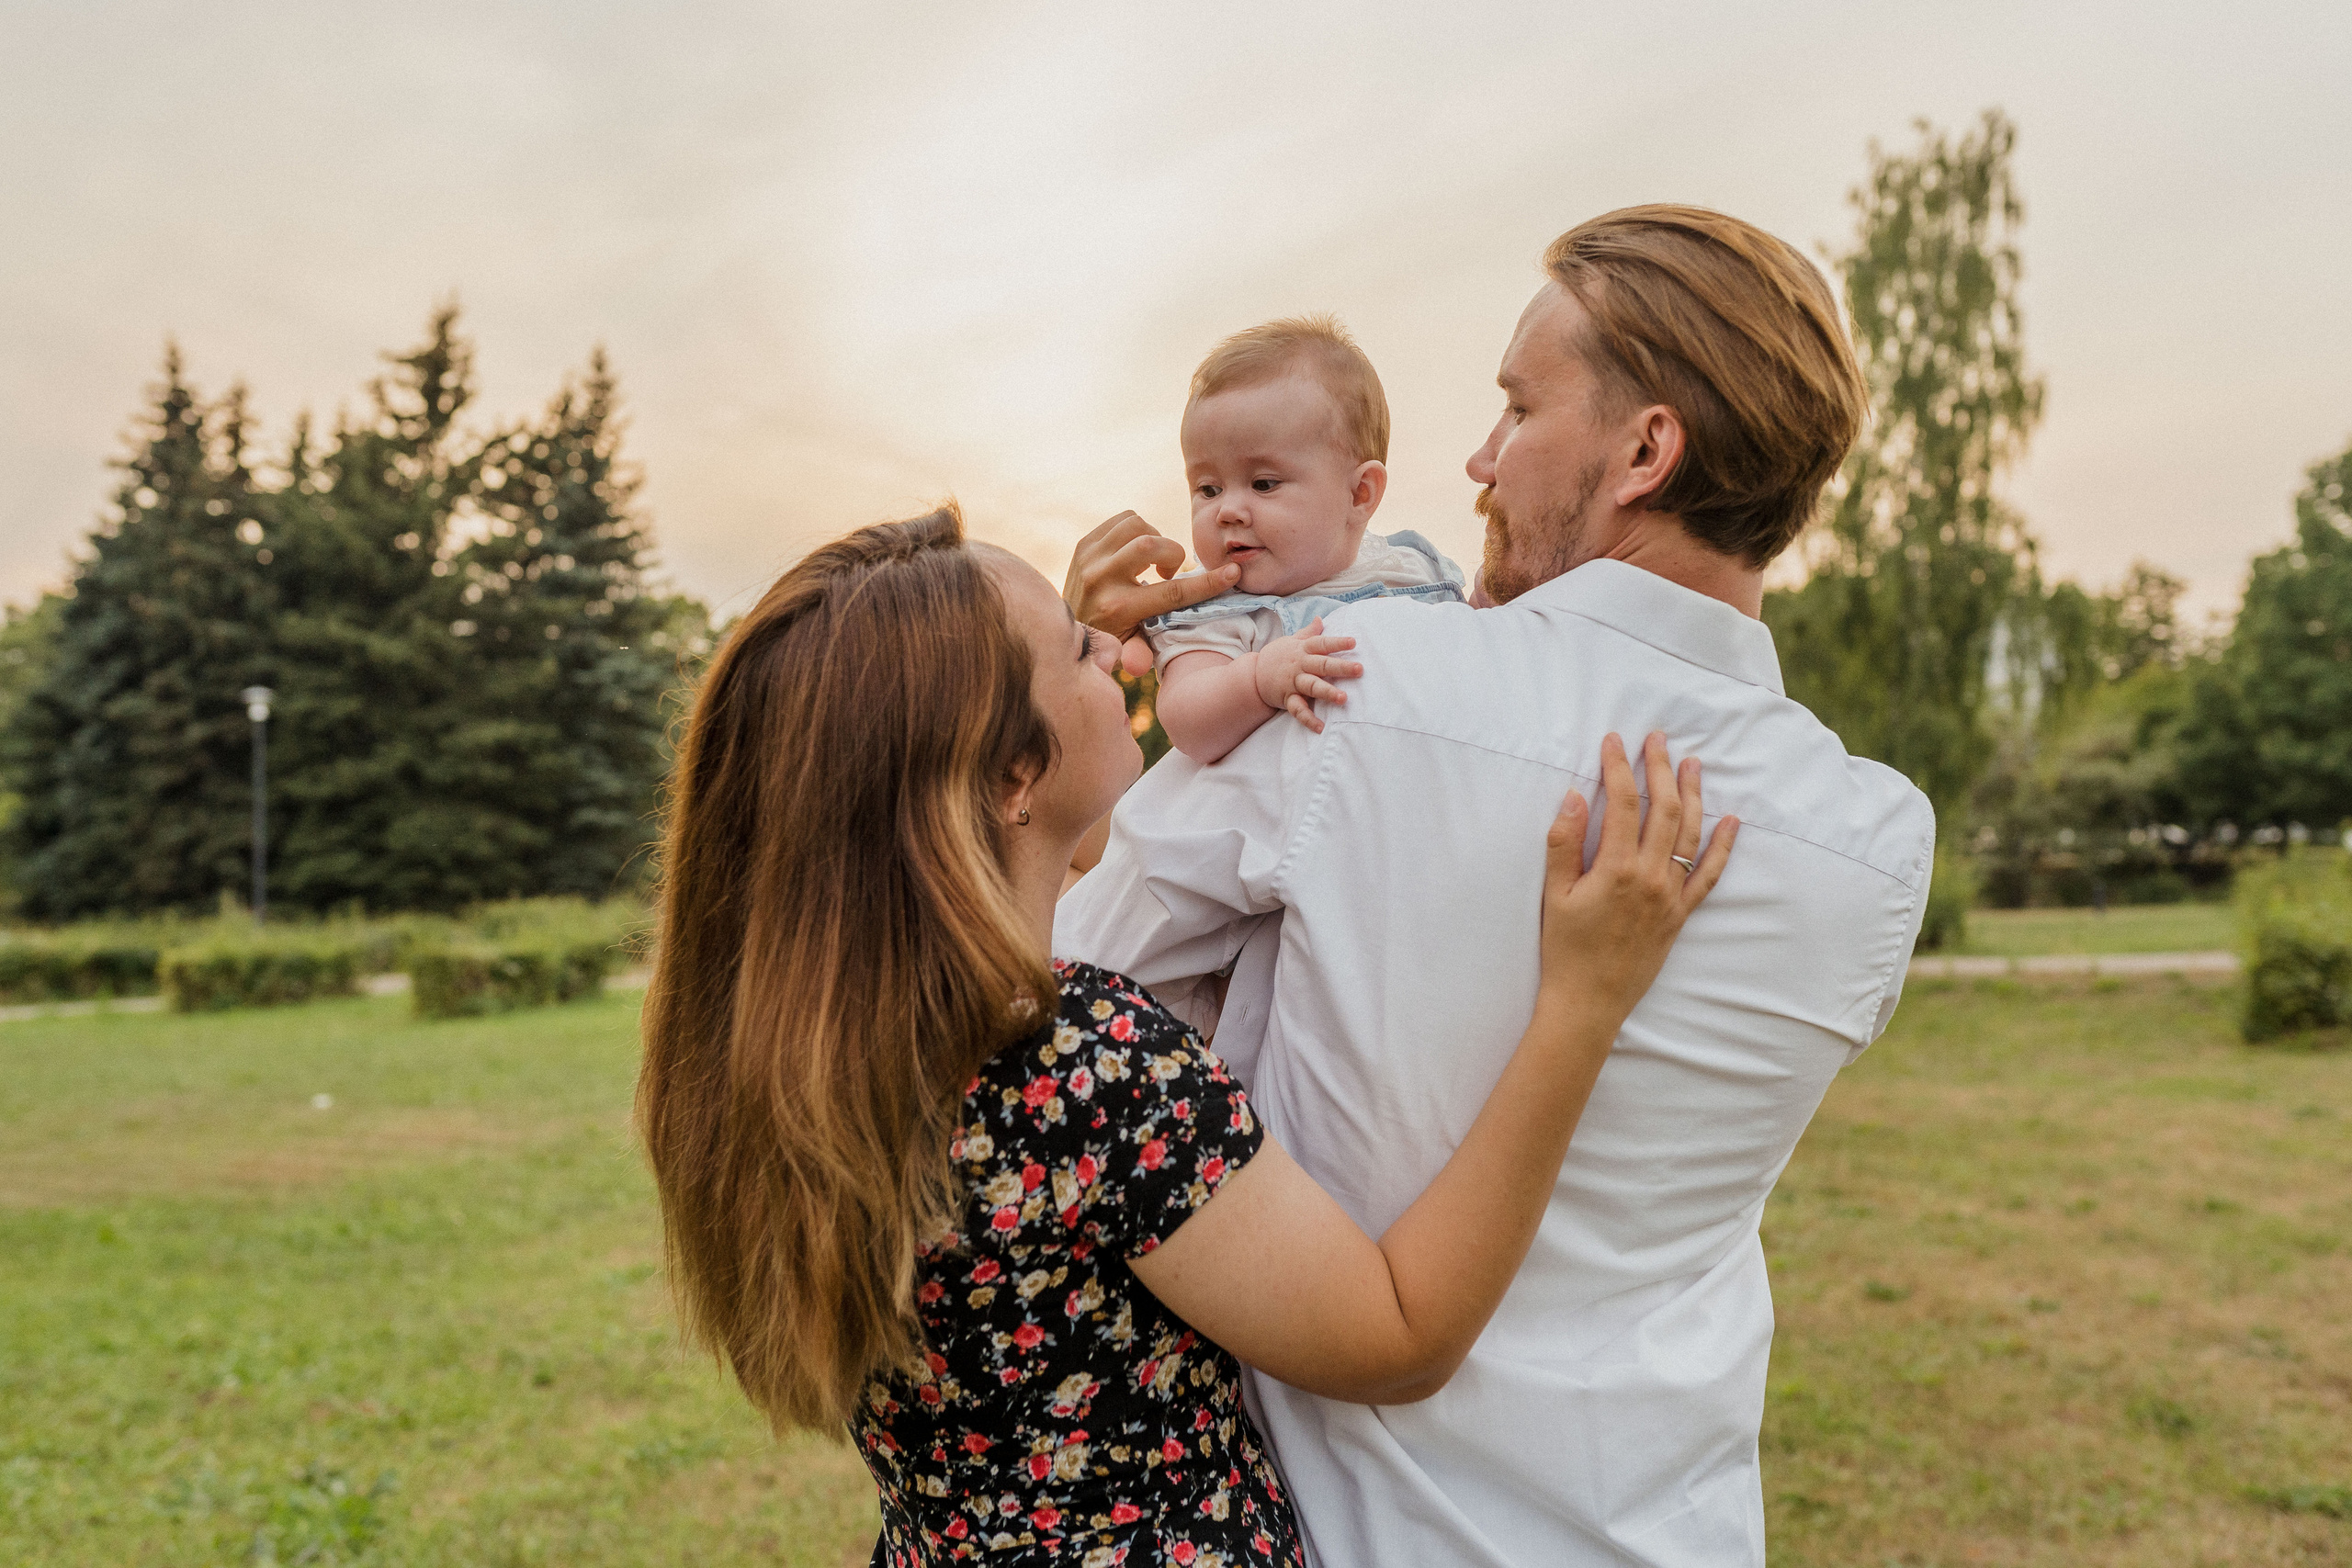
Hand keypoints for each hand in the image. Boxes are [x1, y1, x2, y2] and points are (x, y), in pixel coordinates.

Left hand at [1064, 511, 1239, 641]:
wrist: (1066, 623)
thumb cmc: (1109, 637)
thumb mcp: (1127, 649)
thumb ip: (1139, 655)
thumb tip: (1138, 666)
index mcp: (1118, 608)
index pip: (1171, 593)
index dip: (1207, 583)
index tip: (1232, 573)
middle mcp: (1101, 579)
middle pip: (1150, 544)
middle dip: (1172, 552)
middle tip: (1169, 571)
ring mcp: (1090, 558)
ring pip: (1137, 524)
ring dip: (1156, 538)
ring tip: (1154, 560)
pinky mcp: (1085, 544)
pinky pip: (1122, 519)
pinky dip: (1139, 530)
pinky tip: (1137, 550)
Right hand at [1251, 619, 1361, 732]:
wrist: (1252, 674)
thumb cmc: (1278, 656)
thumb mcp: (1292, 641)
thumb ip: (1309, 632)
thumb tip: (1321, 619)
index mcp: (1303, 650)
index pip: (1322, 644)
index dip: (1337, 643)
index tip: (1354, 642)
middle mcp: (1299, 665)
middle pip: (1321, 665)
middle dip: (1340, 667)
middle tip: (1359, 669)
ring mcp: (1293, 683)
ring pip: (1312, 687)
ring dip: (1327, 692)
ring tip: (1343, 698)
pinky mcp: (1287, 699)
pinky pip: (1298, 710)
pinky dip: (1309, 719)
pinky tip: (1321, 727)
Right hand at [1537, 732, 1735, 1018]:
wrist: (1589, 1000)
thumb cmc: (1565, 948)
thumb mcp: (1554, 894)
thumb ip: (1564, 843)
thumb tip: (1575, 797)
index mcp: (1616, 870)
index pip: (1623, 804)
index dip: (1620, 768)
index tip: (1615, 741)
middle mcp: (1650, 878)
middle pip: (1663, 810)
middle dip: (1659, 769)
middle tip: (1657, 739)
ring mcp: (1670, 896)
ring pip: (1689, 834)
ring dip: (1692, 795)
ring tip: (1692, 764)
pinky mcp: (1681, 914)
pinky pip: (1709, 875)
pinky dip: (1723, 846)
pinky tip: (1730, 821)